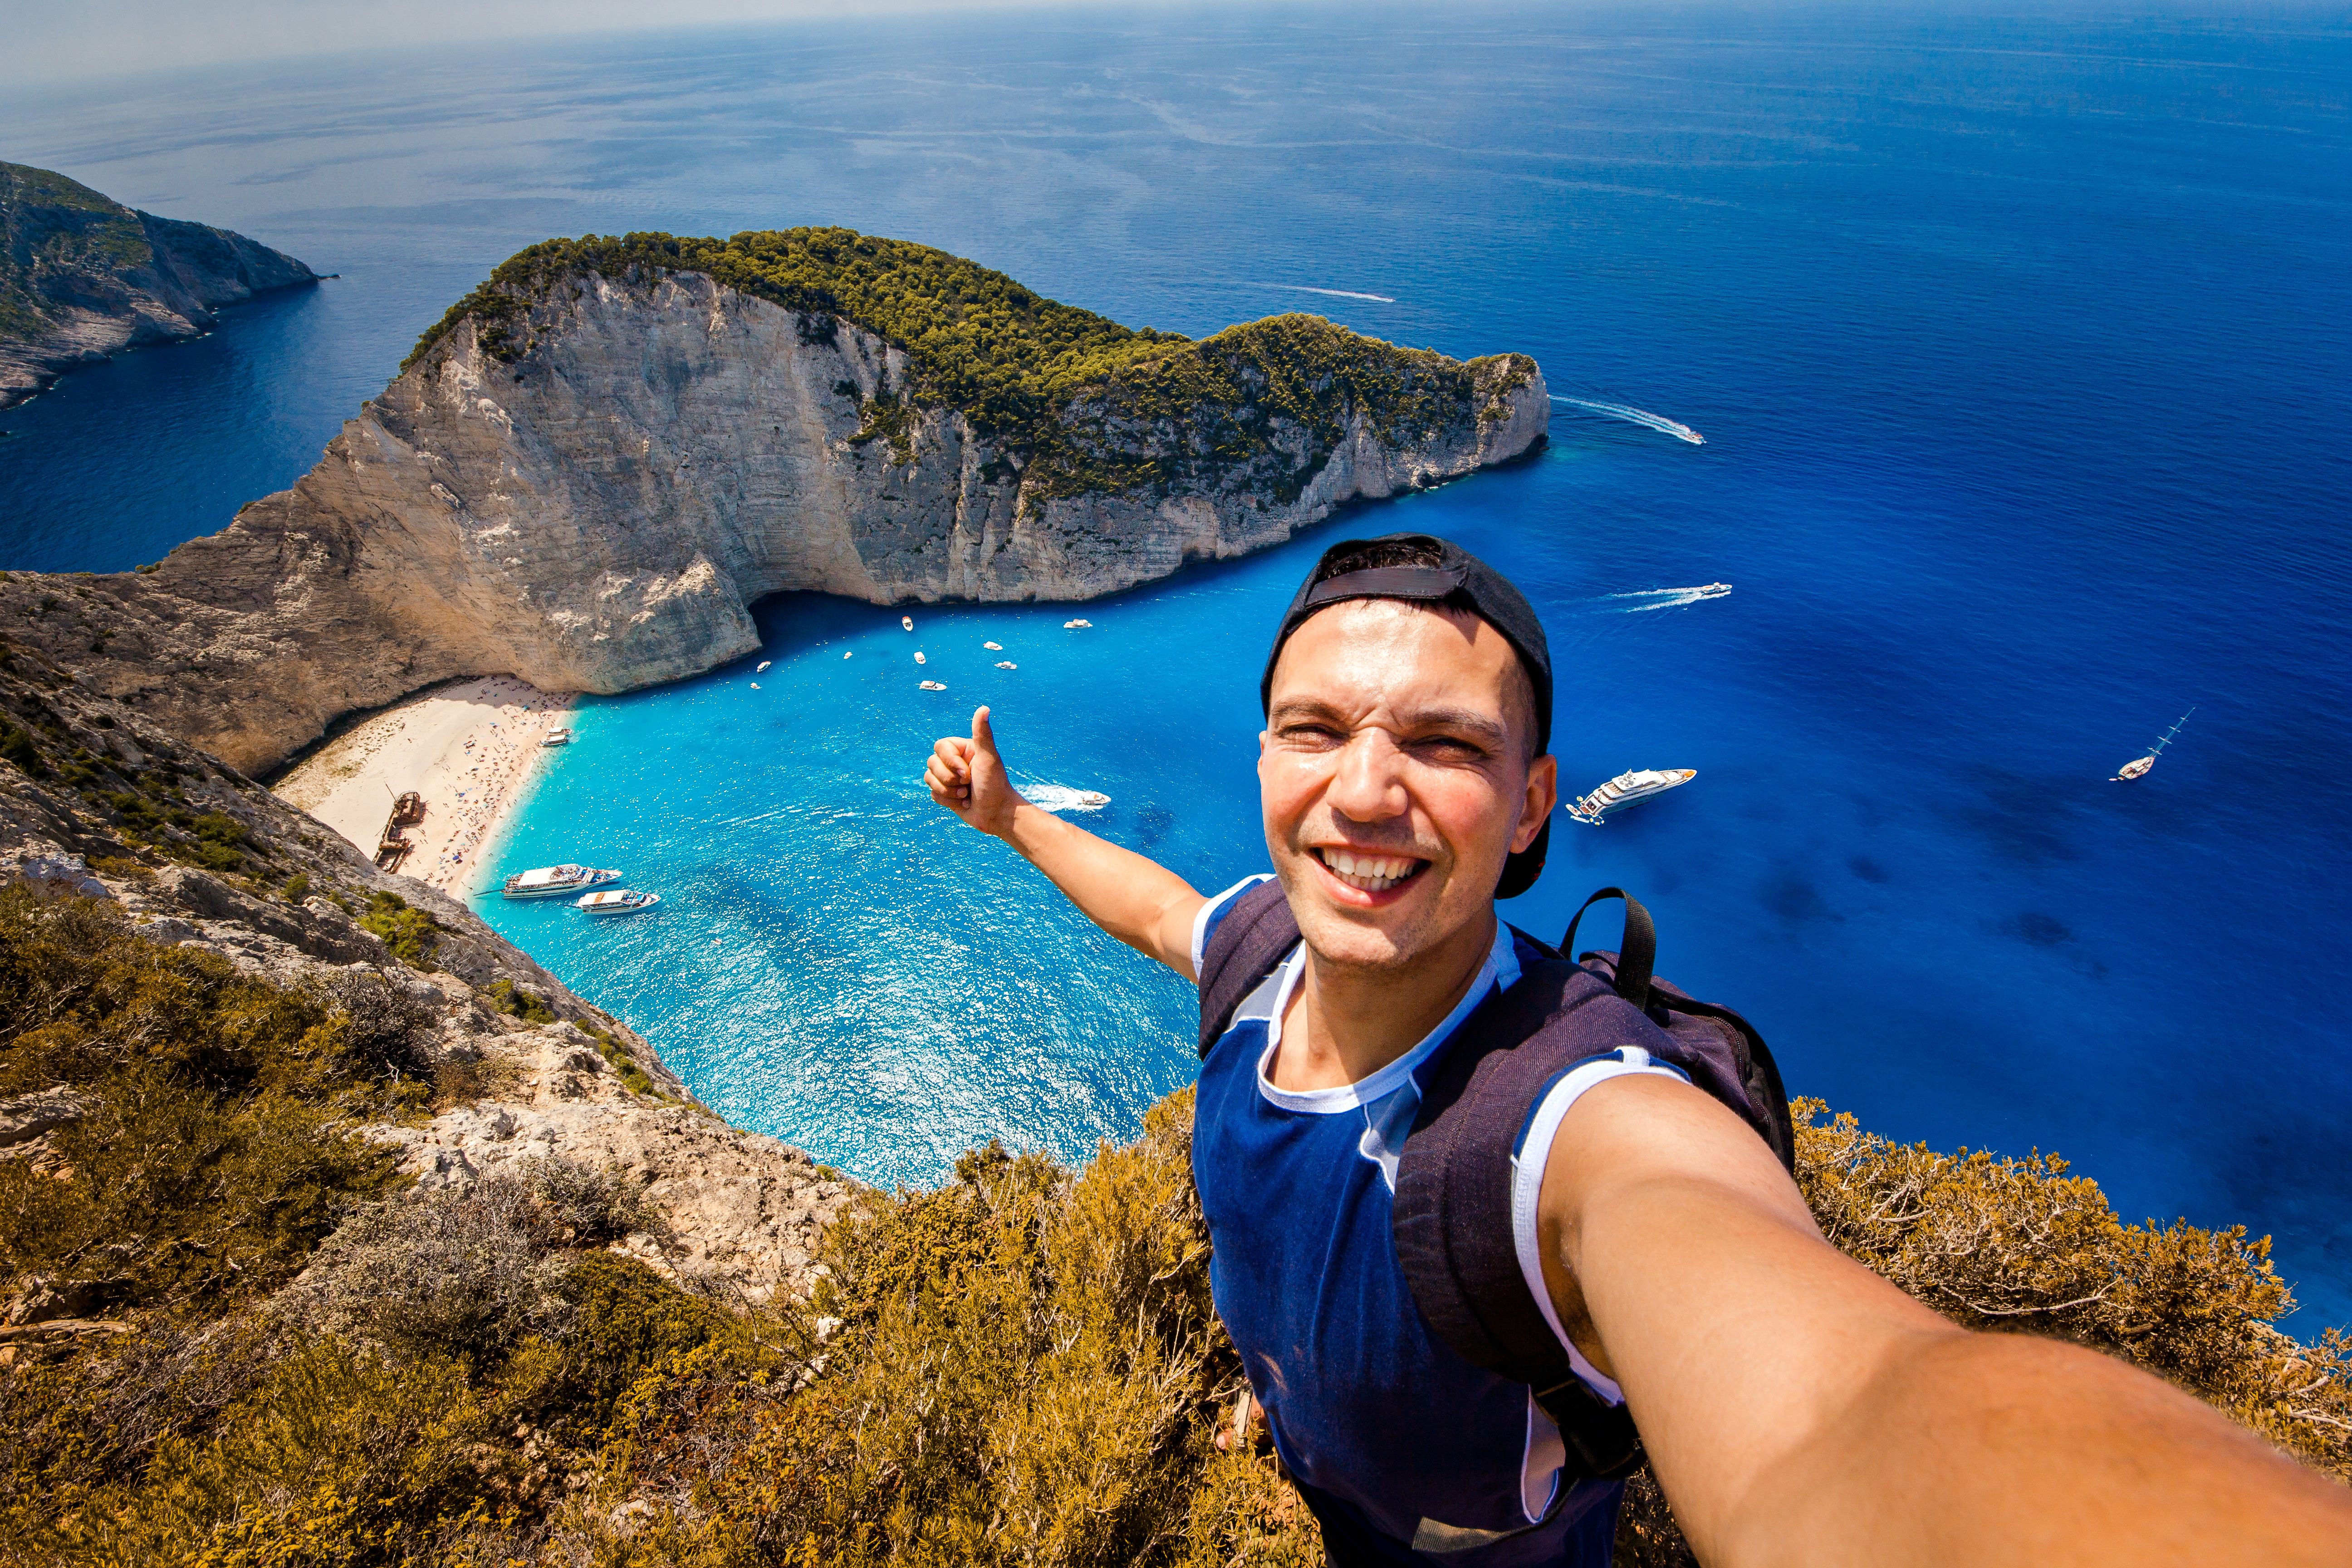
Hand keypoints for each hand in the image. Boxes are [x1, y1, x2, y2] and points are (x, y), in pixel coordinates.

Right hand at [926, 706, 1021, 837]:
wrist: (997, 815)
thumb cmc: (995, 785)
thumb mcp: (989, 758)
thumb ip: (982, 734)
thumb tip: (984, 708)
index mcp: (964, 749)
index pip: (940, 747)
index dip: (950, 761)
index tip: (967, 772)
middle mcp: (955, 761)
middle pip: (931, 763)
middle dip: (949, 779)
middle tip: (968, 785)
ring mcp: (949, 778)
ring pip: (929, 779)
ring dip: (948, 792)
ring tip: (966, 795)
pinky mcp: (946, 794)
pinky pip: (933, 794)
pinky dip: (948, 801)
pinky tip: (964, 803)